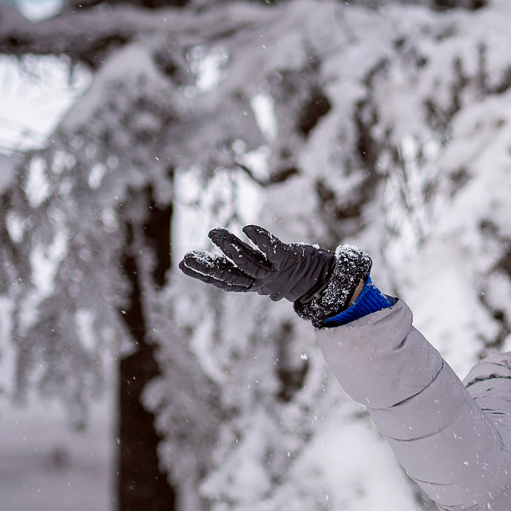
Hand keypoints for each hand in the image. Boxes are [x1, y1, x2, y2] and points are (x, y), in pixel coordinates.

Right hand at [179, 224, 370, 322]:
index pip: (224, 280)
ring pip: (249, 264)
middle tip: (187, 257)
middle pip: (231, 277)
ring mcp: (276, 273)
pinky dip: (261, 240)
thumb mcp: (267, 269)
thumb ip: (246, 262)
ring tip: (214, 233)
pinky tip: (247, 227)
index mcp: (254, 283)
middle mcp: (262, 281)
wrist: (327, 281)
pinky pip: (273, 251)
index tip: (183, 263)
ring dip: (231, 249)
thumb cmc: (294, 271)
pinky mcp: (290, 261)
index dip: (204, 274)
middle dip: (208, 268)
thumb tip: (223, 252)